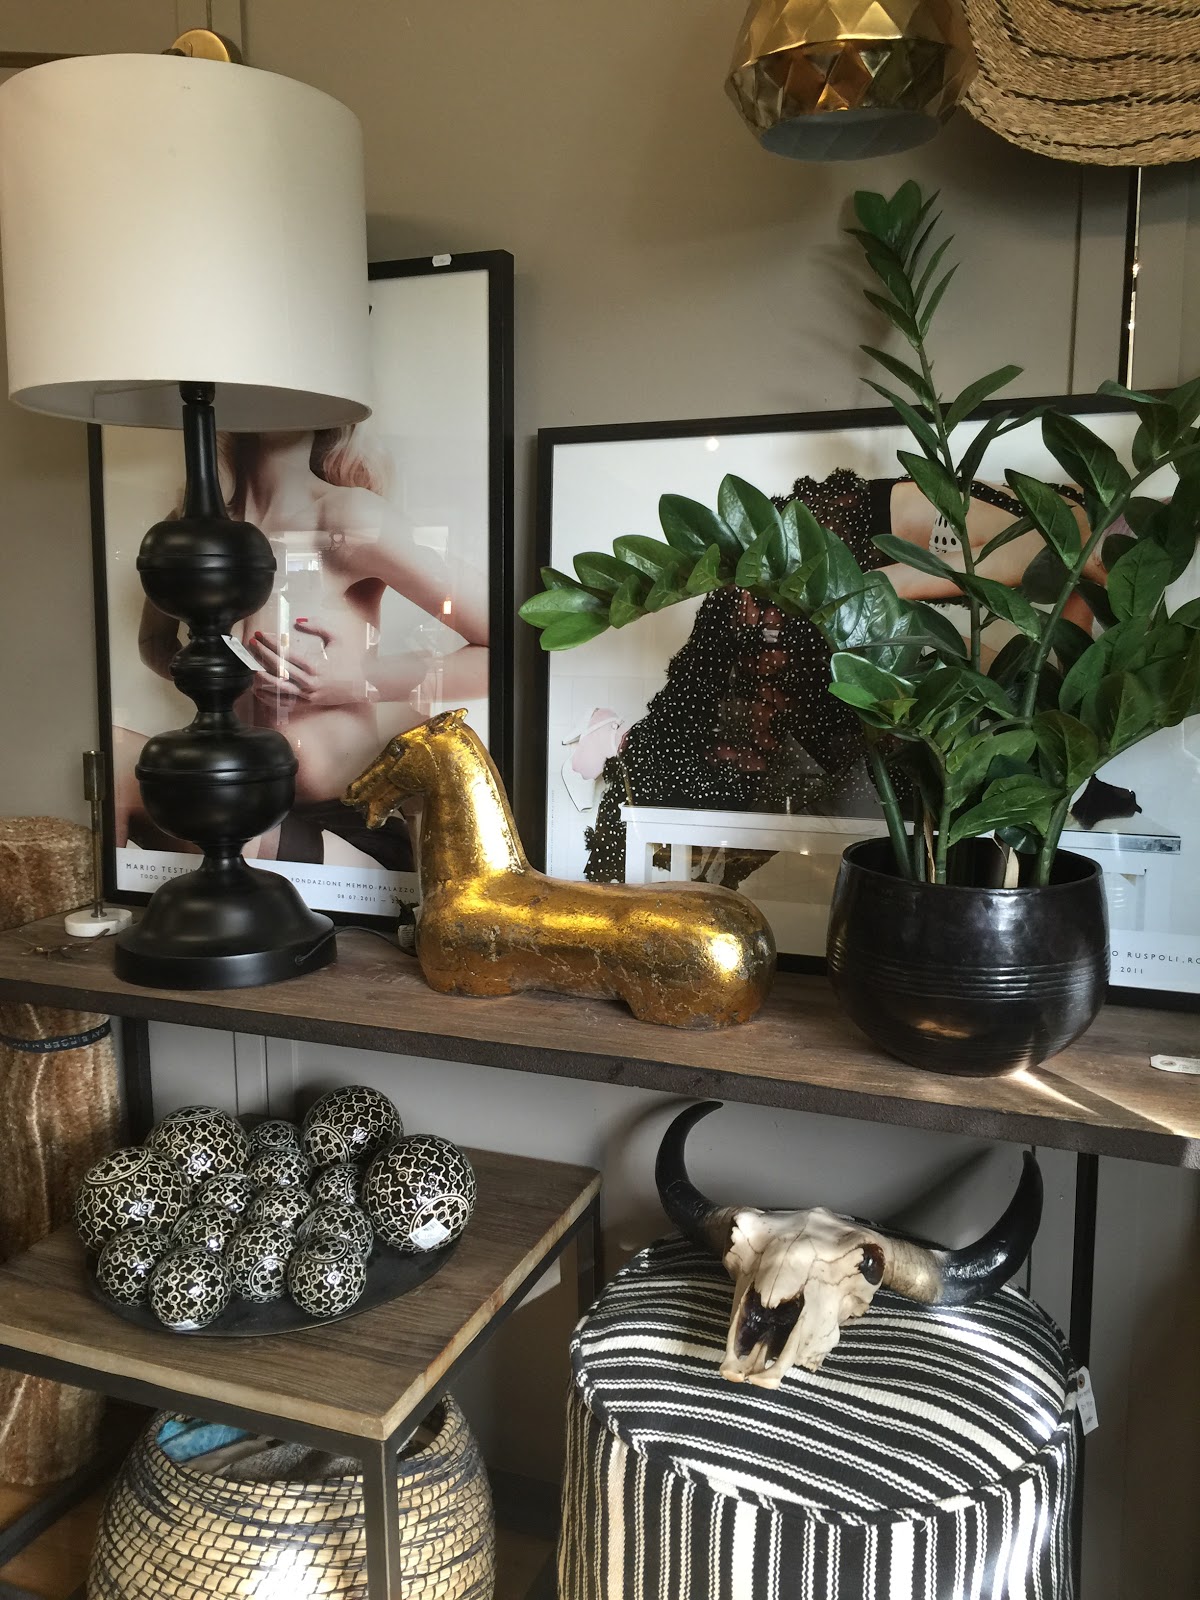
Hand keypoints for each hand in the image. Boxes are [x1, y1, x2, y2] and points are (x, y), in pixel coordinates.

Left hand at [249, 619, 372, 712]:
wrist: (364, 684)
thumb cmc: (351, 659)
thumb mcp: (337, 638)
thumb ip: (318, 626)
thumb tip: (298, 620)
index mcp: (316, 664)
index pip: (286, 653)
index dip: (271, 643)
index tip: (261, 635)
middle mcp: (310, 681)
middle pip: (279, 668)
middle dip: (263, 654)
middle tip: (252, 644)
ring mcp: (308, 694)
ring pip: (279, 688)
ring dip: (262, 678)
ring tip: (251, 667)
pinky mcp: (309, 703)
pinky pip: (286, 702)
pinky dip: (271, 696)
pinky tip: (259, 690)